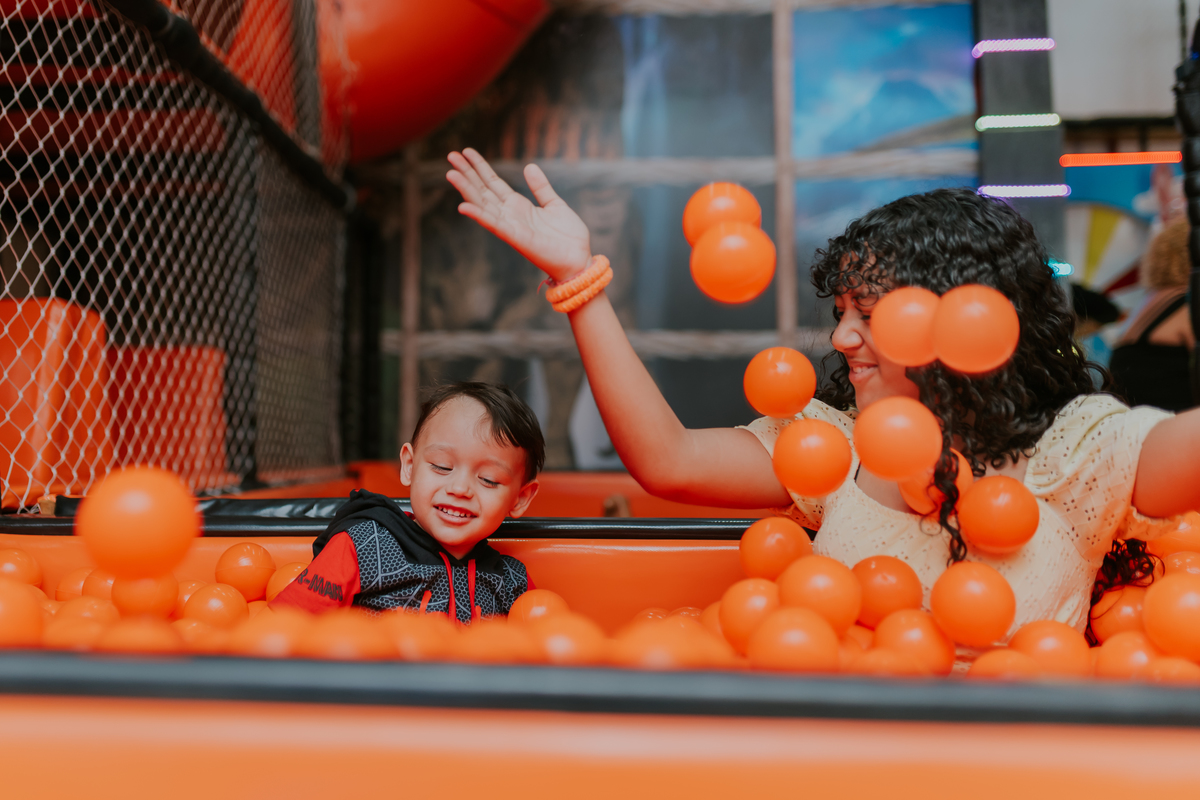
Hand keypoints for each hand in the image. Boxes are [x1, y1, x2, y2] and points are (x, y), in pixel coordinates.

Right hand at [447, 149, 591, 281]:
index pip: (493, 183)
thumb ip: (541, 187)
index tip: (466, 151)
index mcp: (518, 206)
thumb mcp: (555, 204)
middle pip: (483, 190)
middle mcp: (510, 215)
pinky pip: (494, 225)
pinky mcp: (516, 238)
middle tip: (450, 155)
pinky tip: (463, 206)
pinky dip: (479, 216)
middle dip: (467, 173)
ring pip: (483, 204)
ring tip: (451, 173)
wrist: (578, 260)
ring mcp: (511, 226)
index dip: (480, 167)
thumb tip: (529, 166)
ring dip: (466, 190)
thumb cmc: (567, 237)